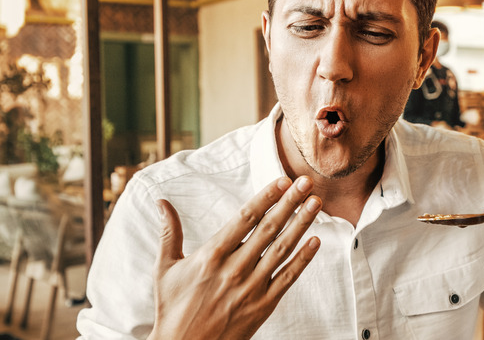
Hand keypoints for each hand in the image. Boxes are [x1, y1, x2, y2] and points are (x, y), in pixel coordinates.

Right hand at [149, 176, 321, 339]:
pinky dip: (303, 259)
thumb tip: (161, 201)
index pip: (245, 218)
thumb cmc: (172, 308)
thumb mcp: (165, 268)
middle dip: (290, 203)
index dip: (266, 197)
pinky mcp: (263, 305)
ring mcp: (251, 287)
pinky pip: (288, 278)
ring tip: (316, 203)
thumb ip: (169, 232)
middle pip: (268, 228)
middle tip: (307, 182)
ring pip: (282, 249)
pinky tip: (316, 241)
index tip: (282, 180)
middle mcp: (234, 268)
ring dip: (301, 224)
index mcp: (211, 255)